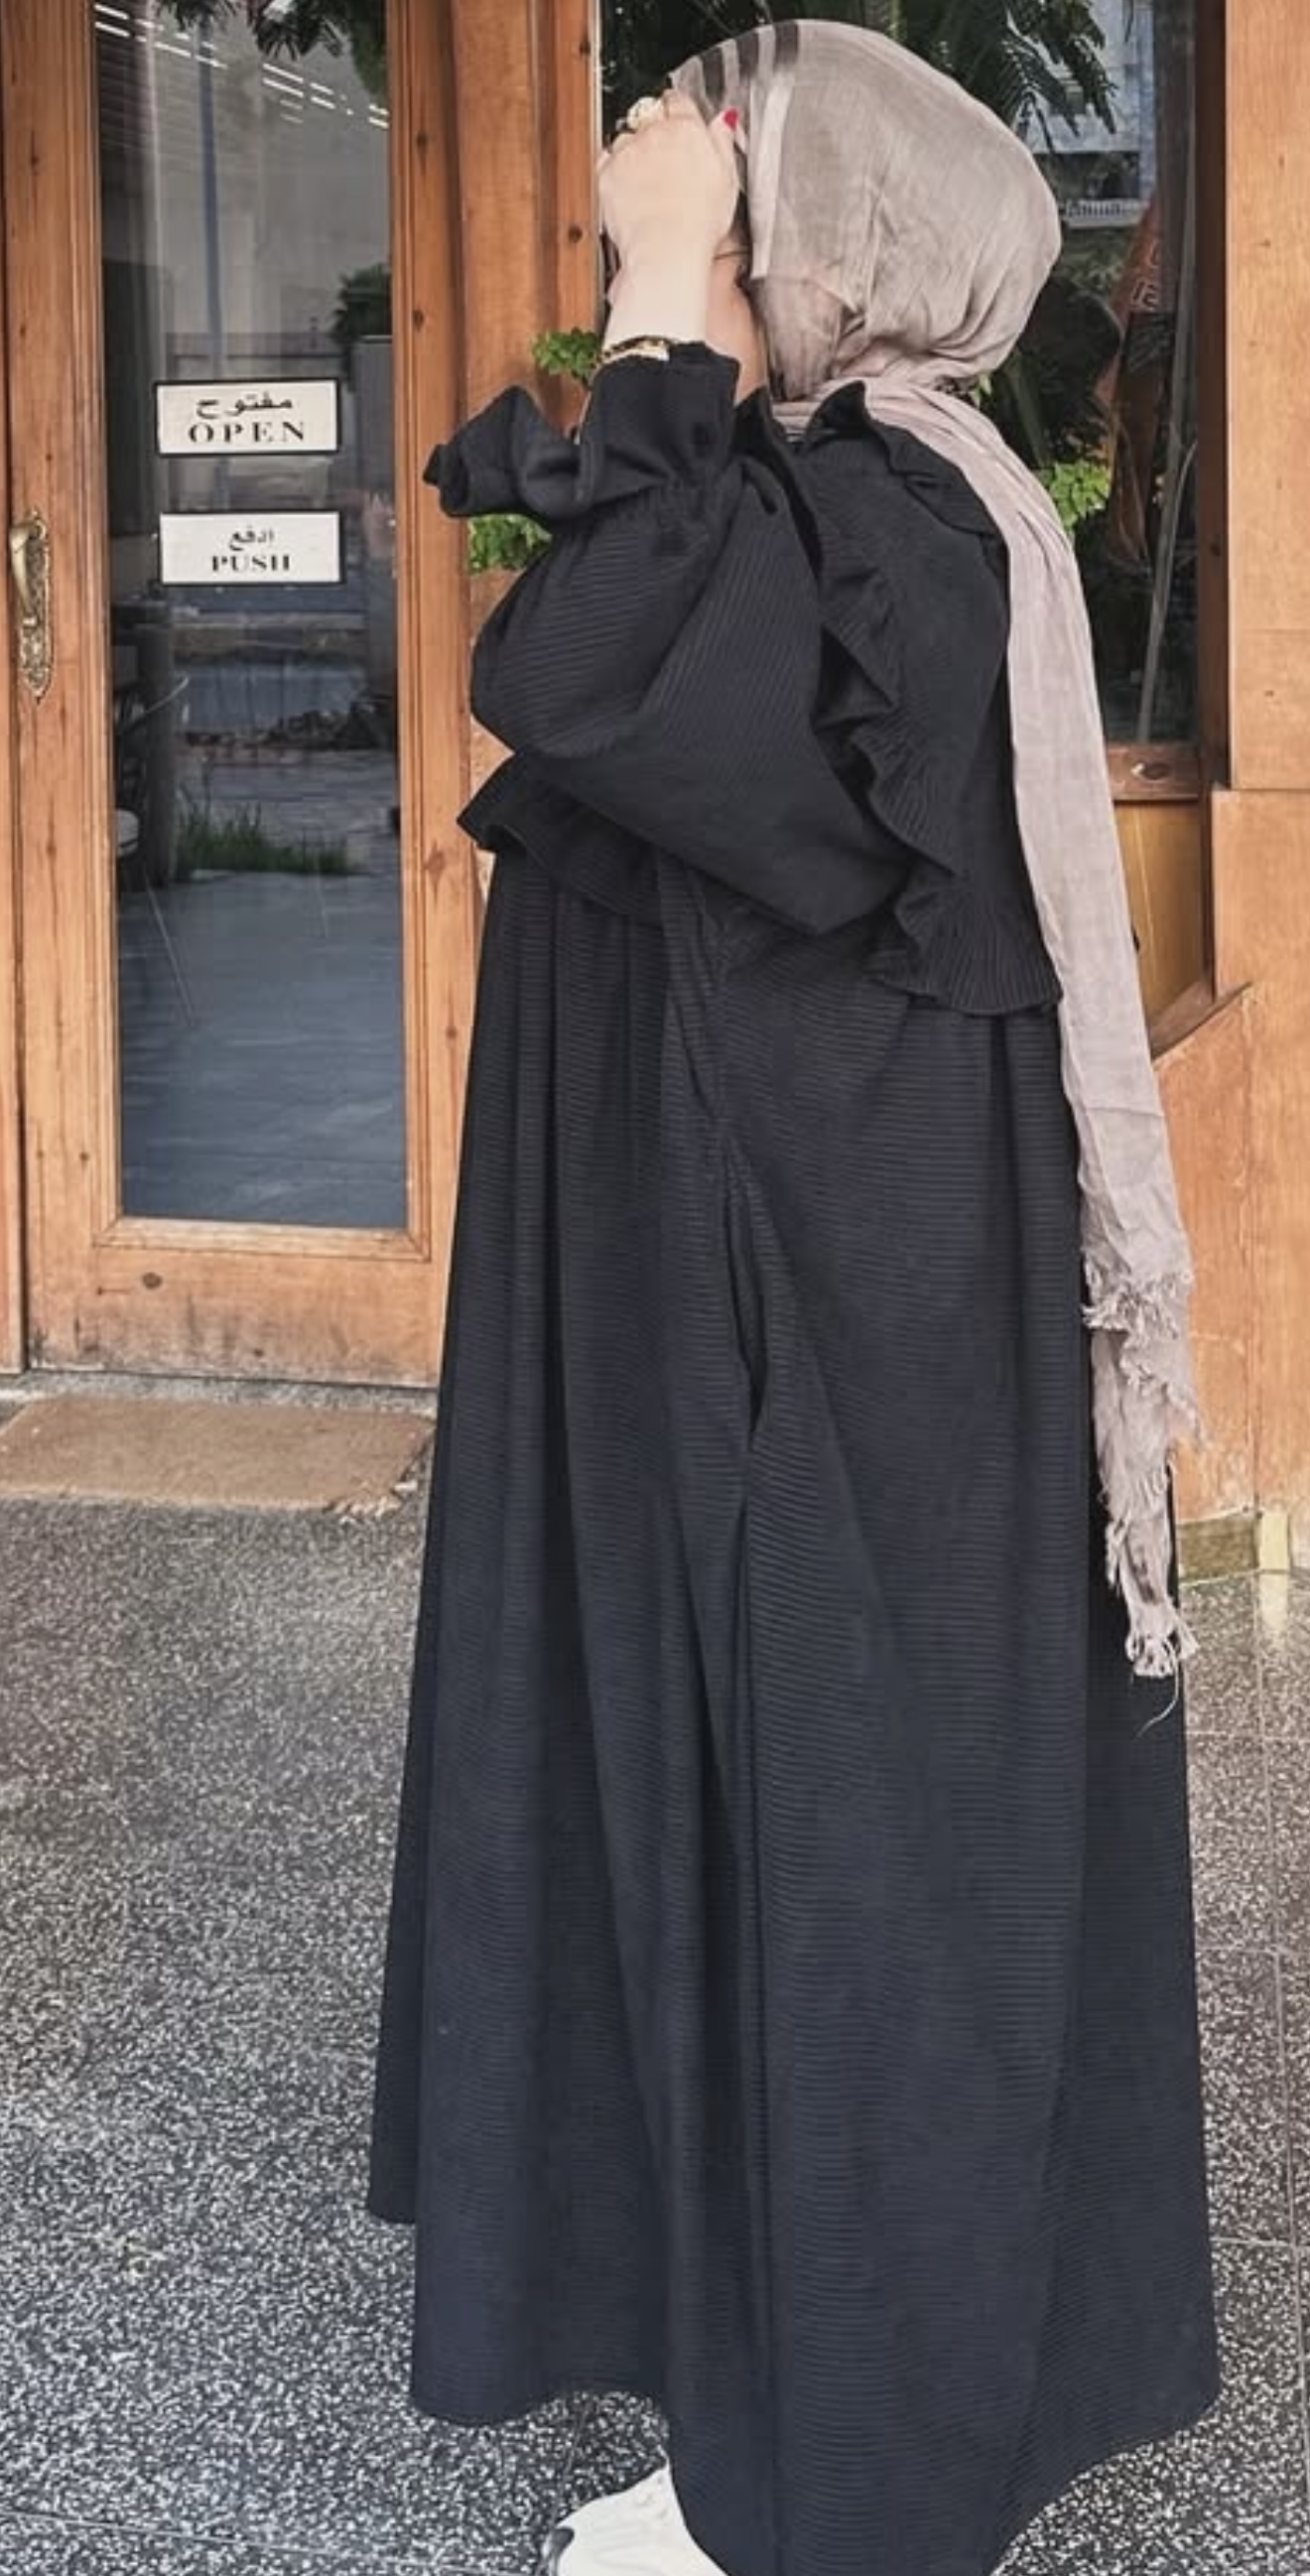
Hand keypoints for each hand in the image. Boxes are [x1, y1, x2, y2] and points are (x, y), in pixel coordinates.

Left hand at [598, 96, 740, 274]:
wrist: (666, 249)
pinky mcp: (607, 174)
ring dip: (632, 150)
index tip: (680, 121)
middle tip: (665, 158)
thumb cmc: (698, 222)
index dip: (679, 110)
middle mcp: (654, 133)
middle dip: (655, 130)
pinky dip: (613, 168)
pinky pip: (605, 160)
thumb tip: (723, 120)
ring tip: (646, 179)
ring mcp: (628, 153)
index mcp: (686, 129)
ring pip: (625, 137)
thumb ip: (722, 142)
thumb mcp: (727, 178)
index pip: (678, 100)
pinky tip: (627, 186)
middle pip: (649, 115)